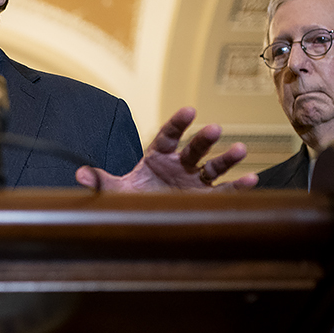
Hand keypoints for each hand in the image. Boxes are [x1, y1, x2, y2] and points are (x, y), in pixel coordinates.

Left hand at [75, 107, 257, 191]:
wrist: (144, 221)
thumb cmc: (132, 199)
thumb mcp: (116, 191)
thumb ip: (101, 181)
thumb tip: (80, 175)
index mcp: (157, 156)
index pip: (168, 135)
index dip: (178, 124)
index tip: (189, 111)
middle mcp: (179, 165)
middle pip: (193, 149)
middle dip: (203, 139)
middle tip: (214, 129)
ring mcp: (195, 181)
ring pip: (213, 167)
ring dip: (227, 158)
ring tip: (242, 149)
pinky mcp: (205, 199)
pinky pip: (224, 192)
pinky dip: (239, 186)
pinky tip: (253, 180)